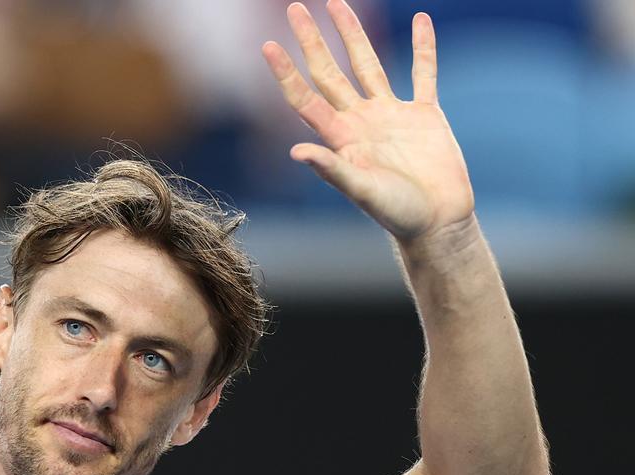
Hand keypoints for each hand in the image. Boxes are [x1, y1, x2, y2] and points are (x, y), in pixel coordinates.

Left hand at [263, 0, 474, 244]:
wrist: (437, 223)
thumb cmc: (396, 214)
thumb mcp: (360, 191)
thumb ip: (332, 169)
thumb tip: (296, 152)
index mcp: (341, 137)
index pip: (305, 96)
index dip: (285, 72)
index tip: (268, 44)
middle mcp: (360, 120)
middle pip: (330, 71)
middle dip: (312, 40)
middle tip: (294, 8)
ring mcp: (391, 115)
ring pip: (369, 64)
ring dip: (354, 34)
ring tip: (337, 3)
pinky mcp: (424, 115)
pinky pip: (424, 72)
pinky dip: (424, 47)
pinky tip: (421, 20)